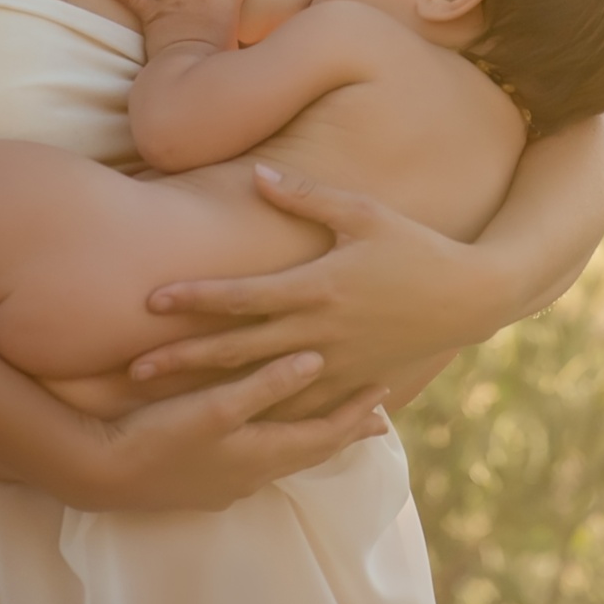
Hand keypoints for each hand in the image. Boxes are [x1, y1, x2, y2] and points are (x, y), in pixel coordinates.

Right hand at [81, 347, 390, 511]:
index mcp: (263, 456)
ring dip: (310, 440)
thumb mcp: (217, 407)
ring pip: (284, 460)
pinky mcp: (201, 485)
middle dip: (342, 430)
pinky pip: (256, 463)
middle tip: (376, 418)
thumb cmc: (160, 436)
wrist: (100, 474)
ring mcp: (226, 485)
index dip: (355, 413)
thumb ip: (268, 384)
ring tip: (330, 425)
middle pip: (311, 451)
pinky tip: (266, 441)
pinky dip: (277, 446)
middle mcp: (253, 476)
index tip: (385, 393)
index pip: (325, 435)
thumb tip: (318, 359)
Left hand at [121, 164, 500, 396]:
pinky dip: (262, 420)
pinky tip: (230, 430)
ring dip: (212, 398)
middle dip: (183, 361)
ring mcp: (336, 365)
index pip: (243, 297)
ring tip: (165, 409)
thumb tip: (255, 173)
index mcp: (319, 287)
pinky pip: (300, 409)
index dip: (195, 298)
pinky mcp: (352, 384)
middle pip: (238, 351)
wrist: (471, 297)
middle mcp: (321, 332)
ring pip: (261, 389)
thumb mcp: (366, 212)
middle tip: (132, 371)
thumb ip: (308, 196)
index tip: (150, 300)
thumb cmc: (416, 246)